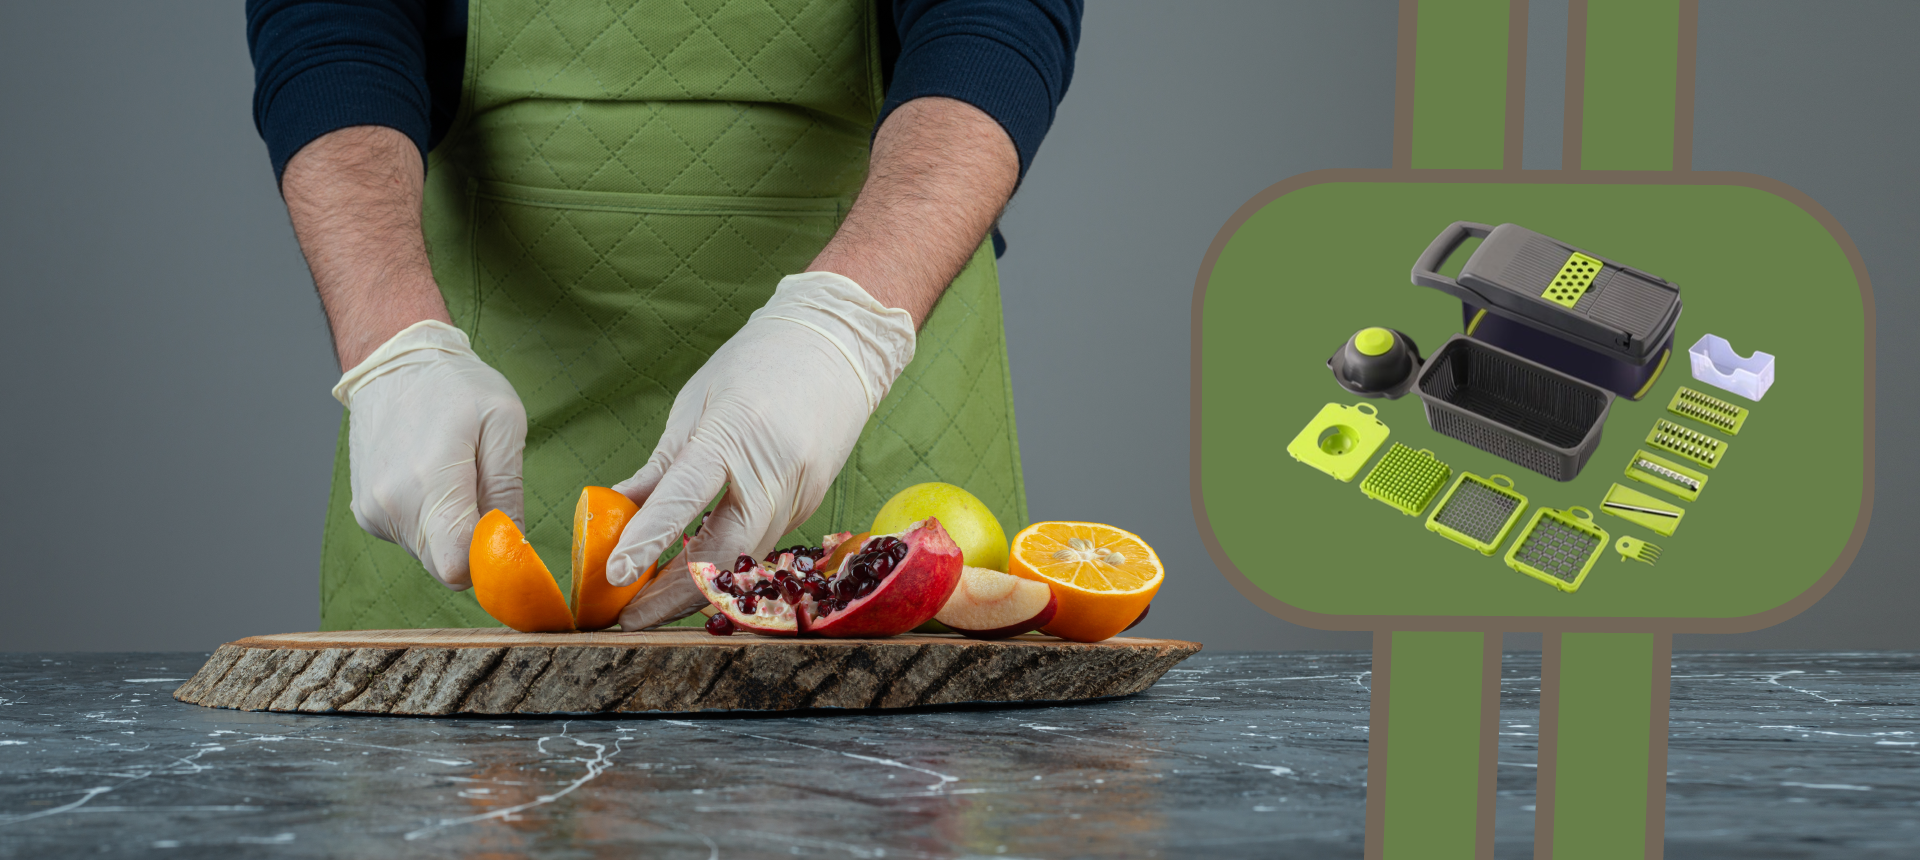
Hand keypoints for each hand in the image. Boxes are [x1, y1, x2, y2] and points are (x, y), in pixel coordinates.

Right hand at [334, 320, 526, 588]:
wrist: (395, 362)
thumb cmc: (456, 387)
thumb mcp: (503, 422)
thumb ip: (508, 489)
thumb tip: (513, 543)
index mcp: (430, 481)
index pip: (457, 565)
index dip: (488, 561)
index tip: (504, 535)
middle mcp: (391, 503)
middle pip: (446, 565)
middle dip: (473, 545)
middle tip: (483, 494)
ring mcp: (372, 510)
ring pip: (429, 553)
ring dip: (451, 530)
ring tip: (455, 476)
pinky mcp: (365, 512)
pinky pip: (411, 538)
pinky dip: (429, 521)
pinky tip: (431, 480)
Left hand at [605, 272, 915, 629]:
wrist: (838, 344)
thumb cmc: (758, 362)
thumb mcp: (696, 404)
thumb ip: (661, 466)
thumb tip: (616, 510)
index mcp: (737, 434)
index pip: (684, 499)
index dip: (647, 541)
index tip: (613, 576)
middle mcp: (775, 472)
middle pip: (723, 553)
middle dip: (674, 594)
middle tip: (628, 615)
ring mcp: (800, 492)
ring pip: (744, 557)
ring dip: (698, 583)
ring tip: (651, 599)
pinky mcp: (810, 503)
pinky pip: (762, 543)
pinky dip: (726, 561)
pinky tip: (694, 568)